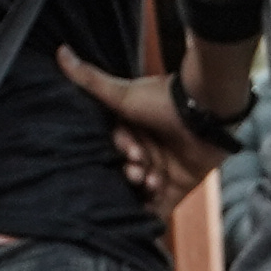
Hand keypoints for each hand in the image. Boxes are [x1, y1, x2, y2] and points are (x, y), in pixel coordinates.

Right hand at [51, 46, 224, 212]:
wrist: (209, 111)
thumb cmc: (165, 100)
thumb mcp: (123, 93)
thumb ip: (91, 80)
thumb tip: (61, 51)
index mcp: (132, 129)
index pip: (116, 145)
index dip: (121, 148)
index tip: (129, 150)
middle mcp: (146, 149)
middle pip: (127, 168)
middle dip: (130, 171)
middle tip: (138, 169)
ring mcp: (163, 168)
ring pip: (142, 188)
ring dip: (143, 188)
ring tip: (151, 181)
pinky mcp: (180, 185)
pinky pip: (162, 206)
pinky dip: (153, 214)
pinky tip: (146, 220)